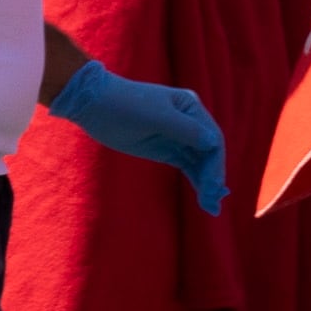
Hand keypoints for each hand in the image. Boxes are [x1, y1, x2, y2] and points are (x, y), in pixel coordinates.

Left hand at [48, 61, 227, 213]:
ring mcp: (178, 136)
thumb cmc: (126, 105)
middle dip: (212, 177)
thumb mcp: (157, 117)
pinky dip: (195, 180)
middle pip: (208, 152)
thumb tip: (214, 143)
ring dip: (206, 183)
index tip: (215, 186)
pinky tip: (202, 196)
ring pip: (199, 162)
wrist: (95, 104)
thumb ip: (187, 130)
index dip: (216, 164)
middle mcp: (189, 121)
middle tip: (214, 202)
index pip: (212, 139)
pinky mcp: (165, 149)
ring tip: (211, 206)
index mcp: (191, 107)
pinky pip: (186, 166)